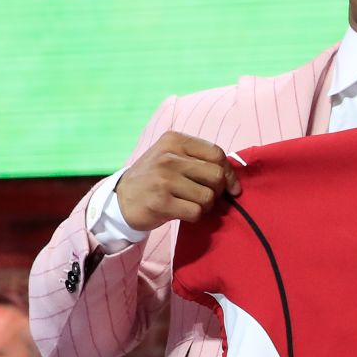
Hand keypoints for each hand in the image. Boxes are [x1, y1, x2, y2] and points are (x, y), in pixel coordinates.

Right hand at [115, 132, 240, 230]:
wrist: (122, 199)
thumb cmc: (155, 178)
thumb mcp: (172, 157)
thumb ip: (201, 160)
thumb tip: (235, 182)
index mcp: (174, 140)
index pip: (217, 154)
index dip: (229, 173)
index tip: (230, 187)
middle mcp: (168, 157)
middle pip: (216, 176)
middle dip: (217, 191)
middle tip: (205, 196)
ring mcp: (163, 179)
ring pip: (208, 196)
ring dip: (205, 205)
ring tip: (191, 203)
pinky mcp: (160, 202)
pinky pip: (196, 212)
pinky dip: (194, 216)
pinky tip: (182, 211)